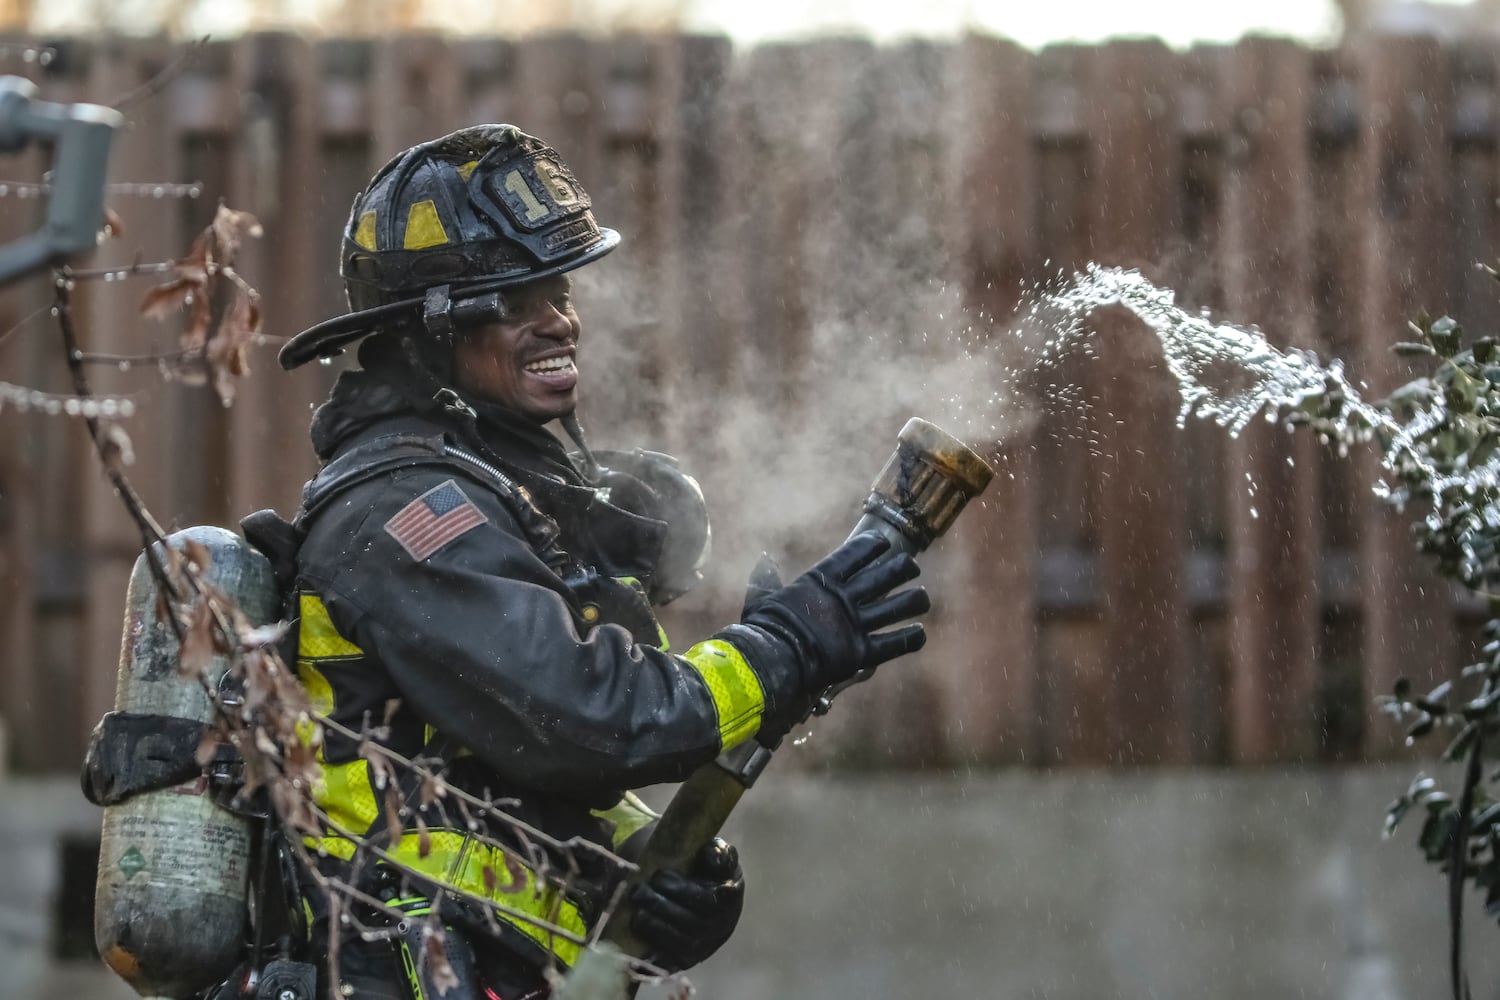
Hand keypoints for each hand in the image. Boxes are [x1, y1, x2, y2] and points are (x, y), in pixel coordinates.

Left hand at [629, 838, 744, 970]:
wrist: (705, 895)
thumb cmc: (708, 871)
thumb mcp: (718, 856)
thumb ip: (720, 853)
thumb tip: (712, 857)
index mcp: (729, 898)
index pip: (708, 899)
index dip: (682, 890)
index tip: (658, 875)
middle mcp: (721, 926)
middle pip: (692, 922)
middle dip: (661, 907)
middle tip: (638, 892)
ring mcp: (705, 945)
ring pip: (682, 944)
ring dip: (657, 930)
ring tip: (636, 915)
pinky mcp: (687, 959)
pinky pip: (673, 964)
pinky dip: (656, 960)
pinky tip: (638, 948)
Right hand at [741, 531, 928, 693]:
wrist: (769, 662)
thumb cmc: (762, 629)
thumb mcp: (761, 597)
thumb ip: (766, 579)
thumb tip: (762, 560)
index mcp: (821, 580)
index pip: (856, 552)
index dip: (874, 544)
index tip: (884, 542)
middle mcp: (844, 598)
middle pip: (887, 574)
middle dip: (904, 568)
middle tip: (911, 568)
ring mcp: (855, 625)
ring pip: (899, 606)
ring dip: (915, 600)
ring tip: (921, 599)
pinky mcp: (861, 653)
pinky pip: (896, 644)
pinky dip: (911, 638)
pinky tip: (920, 633)